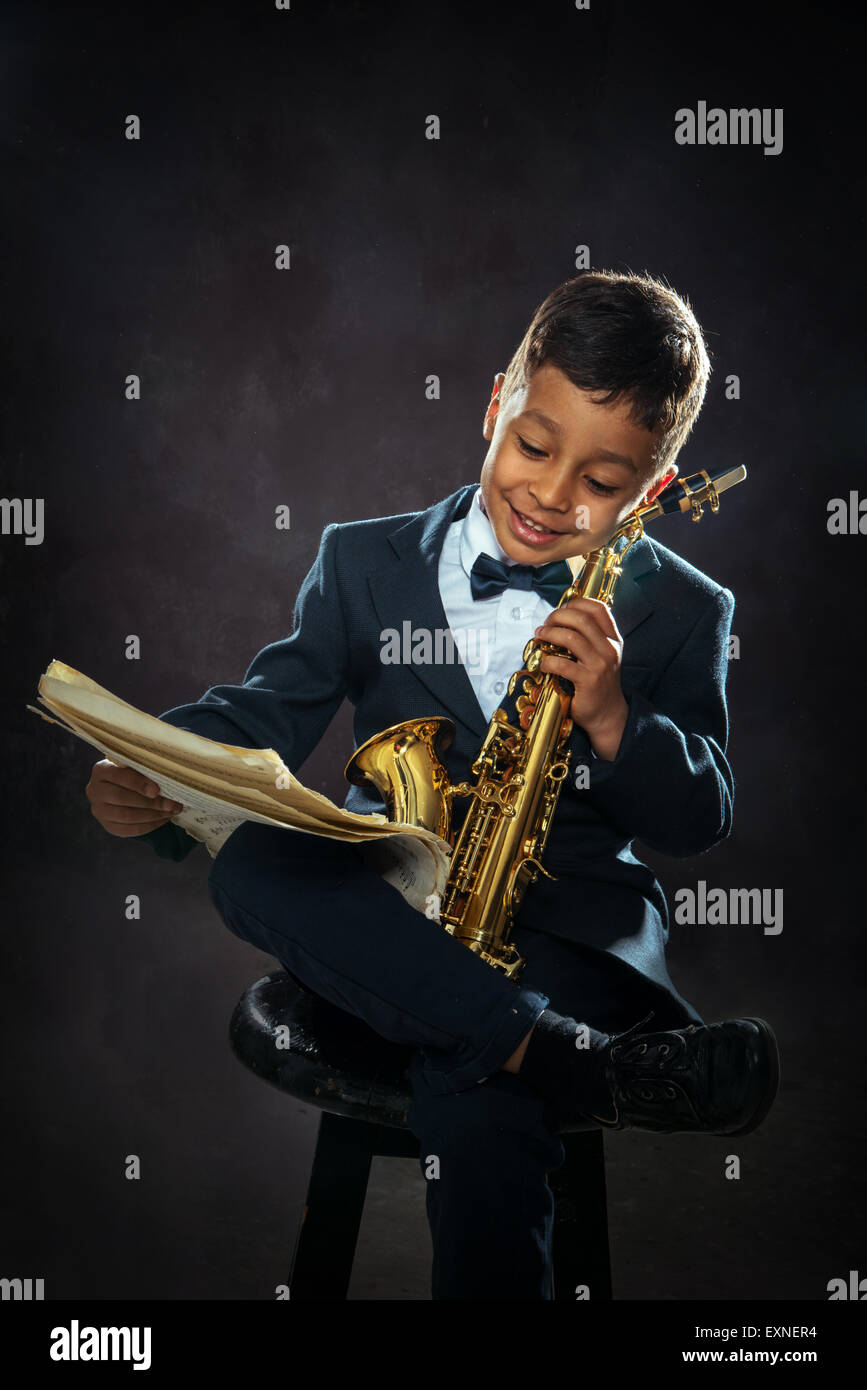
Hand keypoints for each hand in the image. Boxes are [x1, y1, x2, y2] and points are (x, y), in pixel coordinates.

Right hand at [85, 758, 183, 837]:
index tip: (156, 790)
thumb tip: (167, 778)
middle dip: (150, 802)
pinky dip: (149, 825)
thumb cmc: (133, 772)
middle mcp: (94, 790)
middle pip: (121, 798)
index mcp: (101, 770)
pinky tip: (163, 819)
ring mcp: (99, 810)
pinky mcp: (108, 825)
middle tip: (171, 804)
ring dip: (153, 815)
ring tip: (171, 811)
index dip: (138, 783)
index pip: (118, 776)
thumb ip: (145, 769)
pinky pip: (129, 830)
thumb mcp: (135, 765)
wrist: (124, 787)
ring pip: (126, 816)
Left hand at [533, 597, 628, 759]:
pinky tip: (544, 664)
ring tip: (540, 637)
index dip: (577, 603)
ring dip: (549, 634)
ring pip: (571, 637)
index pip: (599, 608)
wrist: (607, 714)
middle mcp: (609, 648)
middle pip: (581, 619)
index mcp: (613, 639)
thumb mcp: (601, 656)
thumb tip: (561, 618)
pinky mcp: (588, 681)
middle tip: (545, 625)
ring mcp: (600, 664)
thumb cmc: (599, 683)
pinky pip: (562, 664)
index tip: (561, 609)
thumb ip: (589, 638)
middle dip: (557, 617)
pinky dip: (547, 661)